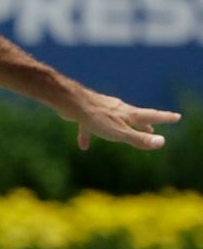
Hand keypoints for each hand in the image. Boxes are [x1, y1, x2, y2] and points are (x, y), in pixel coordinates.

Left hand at [62, 90, 181, 150]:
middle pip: (135, 117)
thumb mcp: (120, 132)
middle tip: (153, 128)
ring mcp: (103, 110)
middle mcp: (118, 110)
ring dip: (122, 127)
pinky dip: (90, 134)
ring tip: (125, 135)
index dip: (165, 118)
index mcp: (129, 114)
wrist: (71, 103)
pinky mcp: (87, 114)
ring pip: (115, 120)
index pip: (152, 116)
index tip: (177, 117)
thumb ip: (139, 138)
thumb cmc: (96, 118)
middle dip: (145, 123)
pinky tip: (83, 146)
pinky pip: (90, 126)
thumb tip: (162, 142)